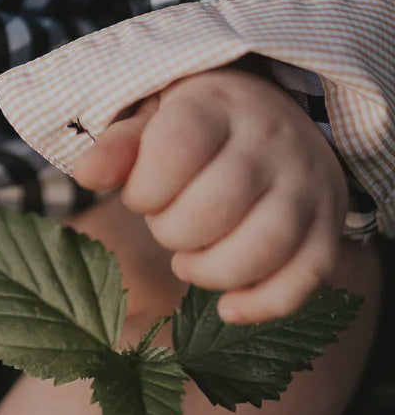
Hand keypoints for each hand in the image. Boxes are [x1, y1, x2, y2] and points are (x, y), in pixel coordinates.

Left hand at [71, 67, 348, 323]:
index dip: (146, 187)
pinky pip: (308, 276)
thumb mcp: (156, 116)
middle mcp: (271, 141)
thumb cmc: (202, 124)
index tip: (141, 194)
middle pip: (216, 206)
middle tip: (167, 224)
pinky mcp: (329, 226)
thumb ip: (120, 145)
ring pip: (265, 246)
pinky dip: (265, 303)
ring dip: (213, 272)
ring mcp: (306, 185)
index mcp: (219, 106)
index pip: (179, 146)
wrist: (281, 117)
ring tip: (189, 262)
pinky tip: (228, 308)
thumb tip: (85, 173)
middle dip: (173, 231)